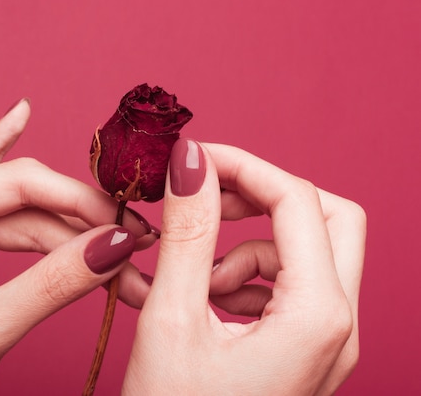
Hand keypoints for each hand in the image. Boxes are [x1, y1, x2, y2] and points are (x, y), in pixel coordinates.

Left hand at [0, 99, 155, 395]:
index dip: (83, 203)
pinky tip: (20, 115)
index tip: (130, 228)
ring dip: (78, 235)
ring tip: (124, 256)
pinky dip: (15, 165)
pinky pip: (0, 202)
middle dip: (89, 229)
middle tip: (139, 249)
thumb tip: (116, 246)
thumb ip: (54, 283)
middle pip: (33, 201)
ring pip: (30, 214)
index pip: (23, 185)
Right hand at [123, 139, 364, 394]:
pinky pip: (287, 288)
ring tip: (192, 277)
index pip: (297, 199)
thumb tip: (193, 161)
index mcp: (318, 317)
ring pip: (305, 253)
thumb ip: (188, 232)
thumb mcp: (173, 320)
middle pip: (327, 219)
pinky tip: (202, 302)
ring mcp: (326, 342)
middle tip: (207, 201)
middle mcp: (337, 327)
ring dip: (247, 246)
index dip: (242, 165)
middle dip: (264, 197)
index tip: (192, 159)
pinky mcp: (304, 352)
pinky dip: (244, 278)